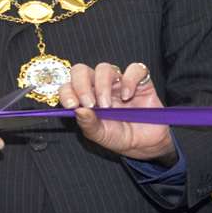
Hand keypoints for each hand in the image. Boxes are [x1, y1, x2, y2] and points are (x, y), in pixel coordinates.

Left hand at [59, 63, 174, 162]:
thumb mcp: (100, 135)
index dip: (67, 92)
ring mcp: (119, 82)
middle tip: (89, 104)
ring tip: (107, 105)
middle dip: (81, 85)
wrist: (145, 144)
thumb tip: (78, 110)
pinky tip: (128, 96)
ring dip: (102, 86)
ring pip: (104, 68)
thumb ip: (88, 124)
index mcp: (85, 98)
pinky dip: (129, 81)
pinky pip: (134, 69)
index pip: (69, 86)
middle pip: (81, 71)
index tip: (72, 105)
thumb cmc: (119, 137)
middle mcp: (99, 86)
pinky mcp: (140, 81)